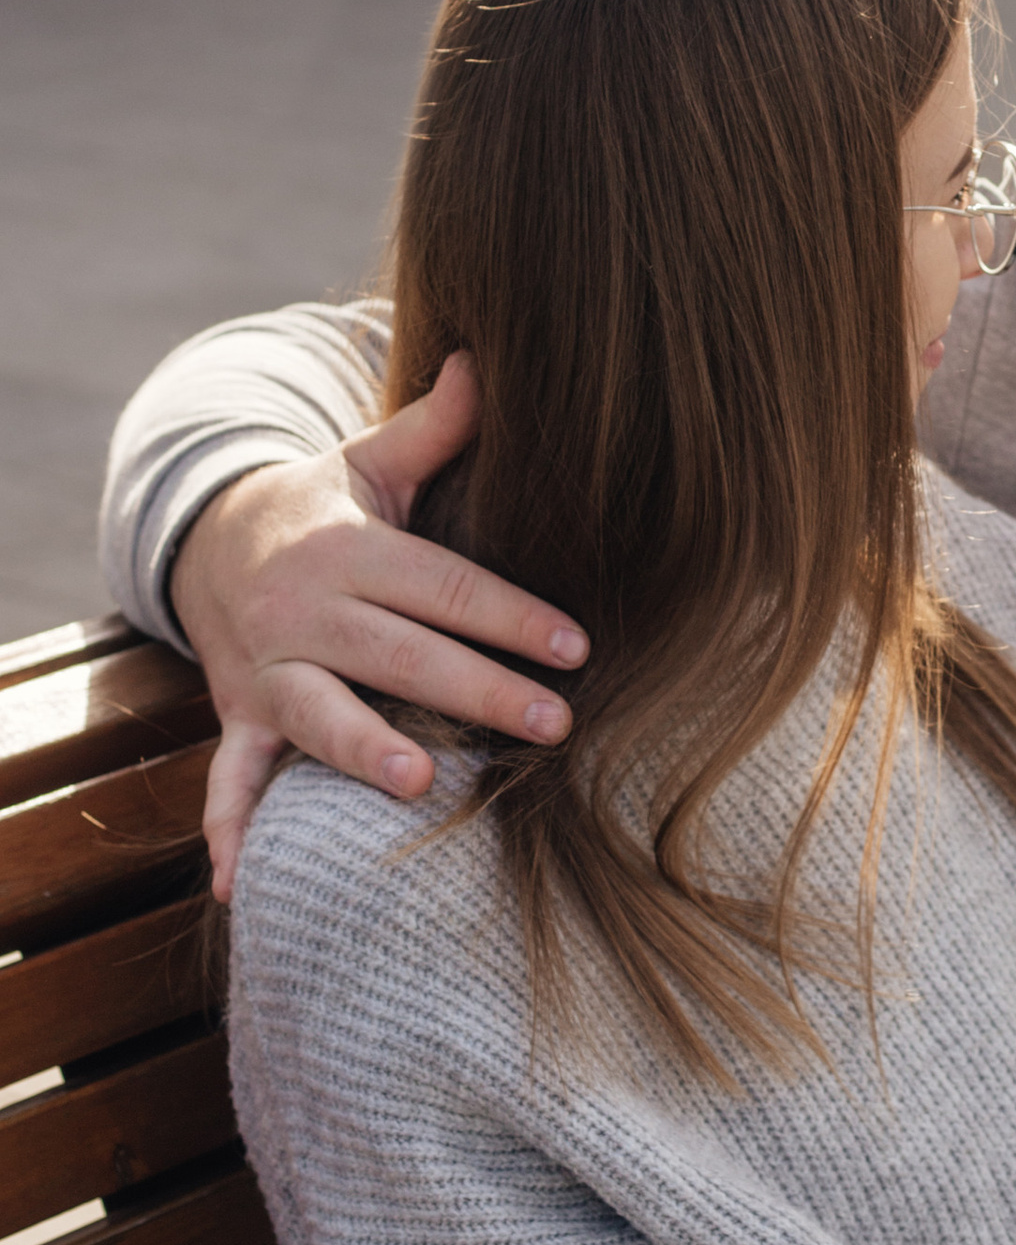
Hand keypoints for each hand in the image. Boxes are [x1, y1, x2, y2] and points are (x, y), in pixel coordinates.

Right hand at [168, 354, 586, 899]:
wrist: (208, 540)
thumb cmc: (323, 506)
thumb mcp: (370, 461)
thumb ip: (435, 426)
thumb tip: (490, 357)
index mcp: (350, 547)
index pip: (445, 585)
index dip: (511, 614)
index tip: (578, 644)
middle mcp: (305, 609)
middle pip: (399, 654)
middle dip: (477, 690)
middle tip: (554, 724)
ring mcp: (267, 667)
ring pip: (318, 711)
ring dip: (363, 750)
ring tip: (418, 784)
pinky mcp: (240, 714)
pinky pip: (230, 777)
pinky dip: (232, 830)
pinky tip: (244, 887)